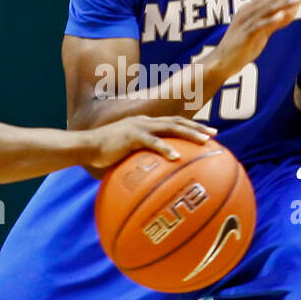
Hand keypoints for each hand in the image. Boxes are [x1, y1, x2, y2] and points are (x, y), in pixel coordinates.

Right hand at [84, 116, 216, 170]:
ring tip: (204, 142)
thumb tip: (153, 178)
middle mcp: (145, 122)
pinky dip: (166, 149)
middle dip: (197, 127)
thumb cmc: (104, 154)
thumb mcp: (126, 155)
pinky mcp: (132, 136)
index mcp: (145, 124)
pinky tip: (177, 157)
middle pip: (177, 121)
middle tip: (214, 134)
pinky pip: (153, 143)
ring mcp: (139, 127)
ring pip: (170, 127)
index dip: (191, 126)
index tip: (208, 132)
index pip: (173, 121)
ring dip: (189, 134)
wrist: (86, 147)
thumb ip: (141, 160)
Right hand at [215, 0, 300, 77]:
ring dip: (284, 4)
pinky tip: (283, 15)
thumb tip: (292, 12)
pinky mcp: (245, 34)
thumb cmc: (241, 46)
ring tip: (299, 1)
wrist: (222, 62)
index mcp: (249, 9)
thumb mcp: (261, 32)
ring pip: (267, 10)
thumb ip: (275, 22)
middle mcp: (247, 12)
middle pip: (271, 0)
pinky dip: (271, 19)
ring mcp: (245, 22)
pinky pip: (259, 25)